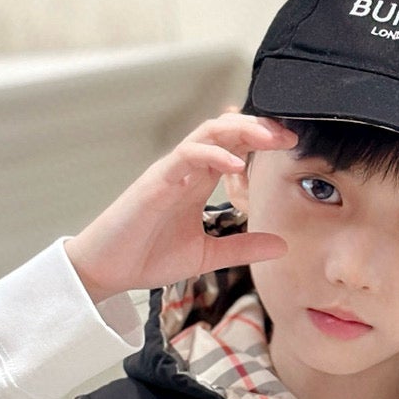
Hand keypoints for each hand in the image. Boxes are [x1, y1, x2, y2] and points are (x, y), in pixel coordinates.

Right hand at [64, 106, 299, 303]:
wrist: (107, 271)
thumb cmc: (148, 256)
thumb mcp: (209, 256)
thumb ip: (243, 247)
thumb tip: (282, 246)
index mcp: (199, 181)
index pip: (234, 146)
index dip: (262, 139)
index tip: (291, 143)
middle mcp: (186, 170)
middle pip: (225, 130)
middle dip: (258, 127)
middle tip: (288, 134)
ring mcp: (170, 172)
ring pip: (207, 133)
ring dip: (240, 131)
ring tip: (269, 137)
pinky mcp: (155, 183)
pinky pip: (186, 157)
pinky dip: (212, 155)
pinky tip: (236, 165)